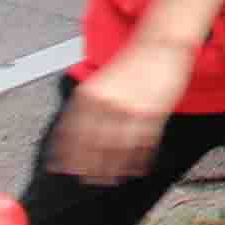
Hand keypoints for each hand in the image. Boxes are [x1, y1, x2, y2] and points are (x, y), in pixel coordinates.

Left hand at [47, 44, 187, 181]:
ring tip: (110, 180)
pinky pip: (142, 144)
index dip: (65, 155)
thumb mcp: (100, 81)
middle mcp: (106, 103)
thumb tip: (73, 137)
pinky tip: (134, 168)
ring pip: (115, 149)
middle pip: (92, 146)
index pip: (71, 133)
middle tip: (87, 180)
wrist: (162, 43)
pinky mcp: (153, 114)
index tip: (62, 169)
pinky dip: (137, 160)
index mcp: (89, 94)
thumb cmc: (133, 62)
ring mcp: (130, 110)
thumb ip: (87, 106)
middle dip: (88, 167)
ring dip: (112, 168)